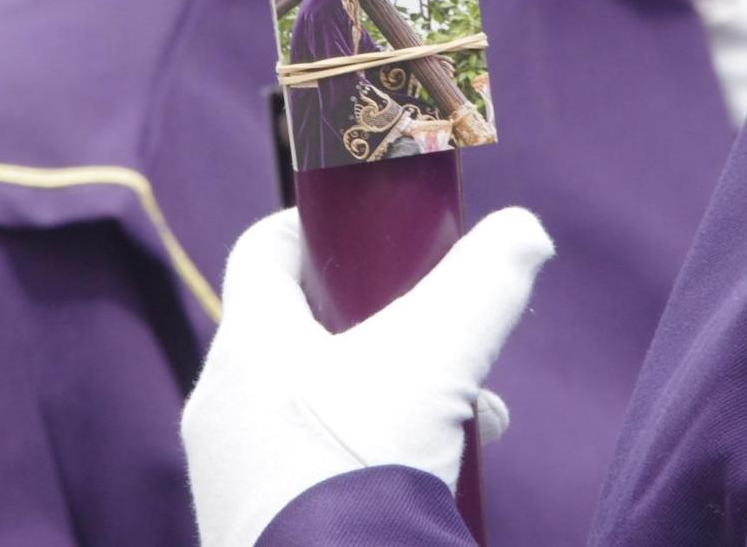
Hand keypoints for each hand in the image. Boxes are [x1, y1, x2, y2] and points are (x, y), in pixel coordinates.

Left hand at [183, 207, 554, 546]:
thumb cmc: (366, 465)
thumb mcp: (441, 356)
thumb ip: (486, 282)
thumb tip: (524, 231)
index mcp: (246, 345)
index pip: (262, 251)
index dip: (314, 230)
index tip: (368, 232)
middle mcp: (222, 407)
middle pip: (301, 334)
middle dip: (386, 332)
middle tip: (446, 346)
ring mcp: (230, 478)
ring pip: (314, 408)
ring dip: (390, 402)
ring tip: (463, 426)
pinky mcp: (251, 534)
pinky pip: (308, 471)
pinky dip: (367, 461)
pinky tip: (426, 481)